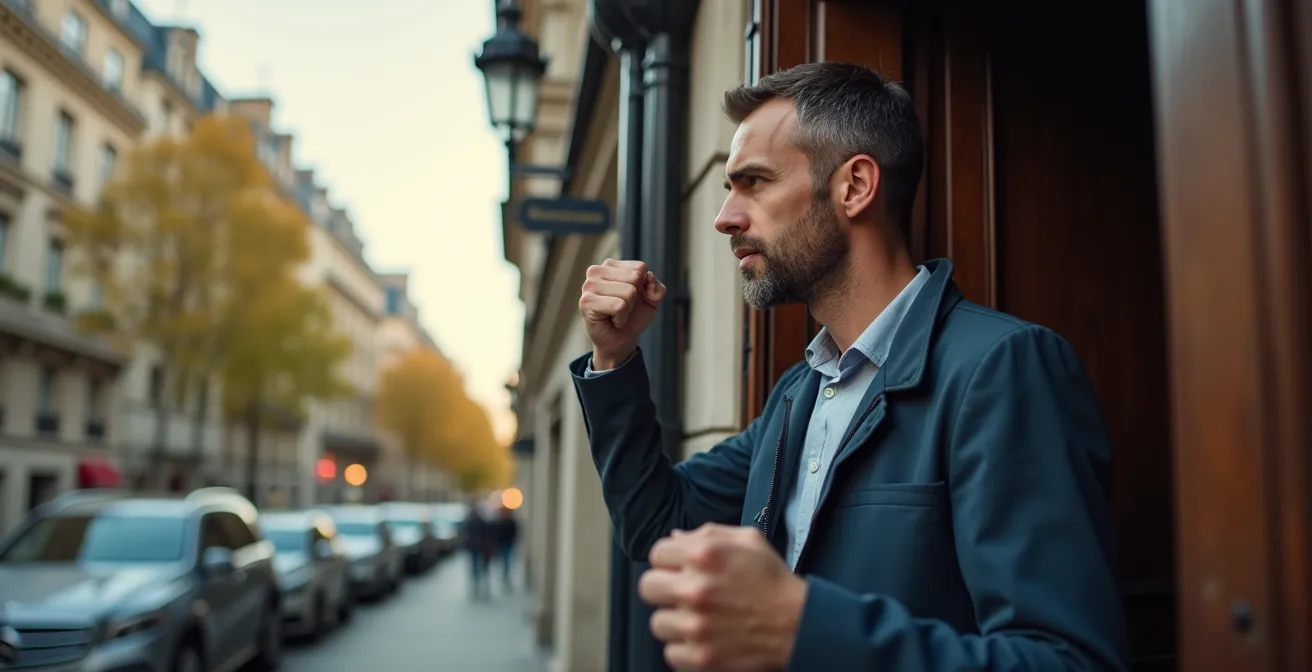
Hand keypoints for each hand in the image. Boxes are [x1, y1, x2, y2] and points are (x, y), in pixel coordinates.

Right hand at [578, 259, 665, 369]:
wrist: (620, 341)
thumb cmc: (633, 317)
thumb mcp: (652, 300)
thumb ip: (657, 287)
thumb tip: (649, 277)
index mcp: (611, 265)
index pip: (640, 268)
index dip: (643, 287)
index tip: (631, 298)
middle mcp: (596, 271)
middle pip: (635, 278)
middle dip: (634, 298)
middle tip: (622, 308)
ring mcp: (589, 286)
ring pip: (628, 292)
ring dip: (627, 309)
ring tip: (616, 314)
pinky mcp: (586, 302)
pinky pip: (619, 306)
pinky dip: (621, 318)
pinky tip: (611, 320)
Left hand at [638, 524, 807, 671]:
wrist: (798, 625)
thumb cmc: (773, 582)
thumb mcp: (748, 541)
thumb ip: (707, 533)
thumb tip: (674, 538)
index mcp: (704, 554)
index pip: (656, 553)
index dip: (670, 561)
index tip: (680, 570)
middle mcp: (695, 588)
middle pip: (647, 587)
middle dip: (665, 589)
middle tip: (684, 595)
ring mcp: (695, 626)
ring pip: (658, 623)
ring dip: (676, 622)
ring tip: (699, 619)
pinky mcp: (700, 657)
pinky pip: (671, 653)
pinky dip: (686, 650)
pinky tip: (705, 640)